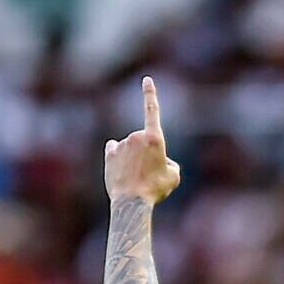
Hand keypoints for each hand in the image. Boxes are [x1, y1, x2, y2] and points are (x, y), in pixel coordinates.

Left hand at [105, 77, 180, 204]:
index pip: (152, 110)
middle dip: (148, 153)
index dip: (150, 94)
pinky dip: (119, 157)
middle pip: (144, 140)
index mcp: (155, 138)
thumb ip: (169, 163)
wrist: (132, 203)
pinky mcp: (109, 154)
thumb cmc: (155, 189)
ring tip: (136, 178)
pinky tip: (121, 170)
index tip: (146, 80)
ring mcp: (121, 144)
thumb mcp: (174, 176)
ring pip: (130, 147)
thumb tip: (160, 160)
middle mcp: (136, 136)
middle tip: (150, 175)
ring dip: (134, 158)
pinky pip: (115, 150)